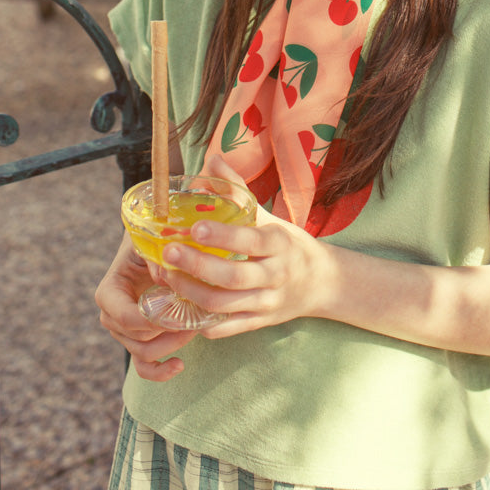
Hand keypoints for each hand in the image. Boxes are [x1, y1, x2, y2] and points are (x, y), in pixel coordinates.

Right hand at [94, 233, 198, 379]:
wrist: (157, 246)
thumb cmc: (154, 242)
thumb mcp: (152, 242)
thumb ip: (156, 257)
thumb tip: (164, 277)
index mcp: (109, 292)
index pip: (126, 317)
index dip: (154, 321)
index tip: (181, 312)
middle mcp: (111, 315)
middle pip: (137, 338)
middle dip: (169, 332)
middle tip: (196, 317)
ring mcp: (124, 332)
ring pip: (144, 354)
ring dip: (171, 346)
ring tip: (194, 328)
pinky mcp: (138, 341)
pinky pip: (144, 367)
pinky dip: (160, 372)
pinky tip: (179, 365)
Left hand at [158, 154, 332, 337]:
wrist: (322, 283)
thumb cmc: (289, 244)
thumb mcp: (269, 216)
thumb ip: (238, 190)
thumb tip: (213, 160)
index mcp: (278, 243)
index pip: (249, 240)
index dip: (222, 236)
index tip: (194, 228)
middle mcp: (275, 275)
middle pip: (232, 277)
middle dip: (197, 266)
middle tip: (168, 252)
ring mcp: (267, 303)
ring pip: (225, 305)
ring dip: (191, 293)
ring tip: (167, 277)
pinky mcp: (260, 323)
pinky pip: (227, 328)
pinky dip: (202, 322)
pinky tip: (181, 306)